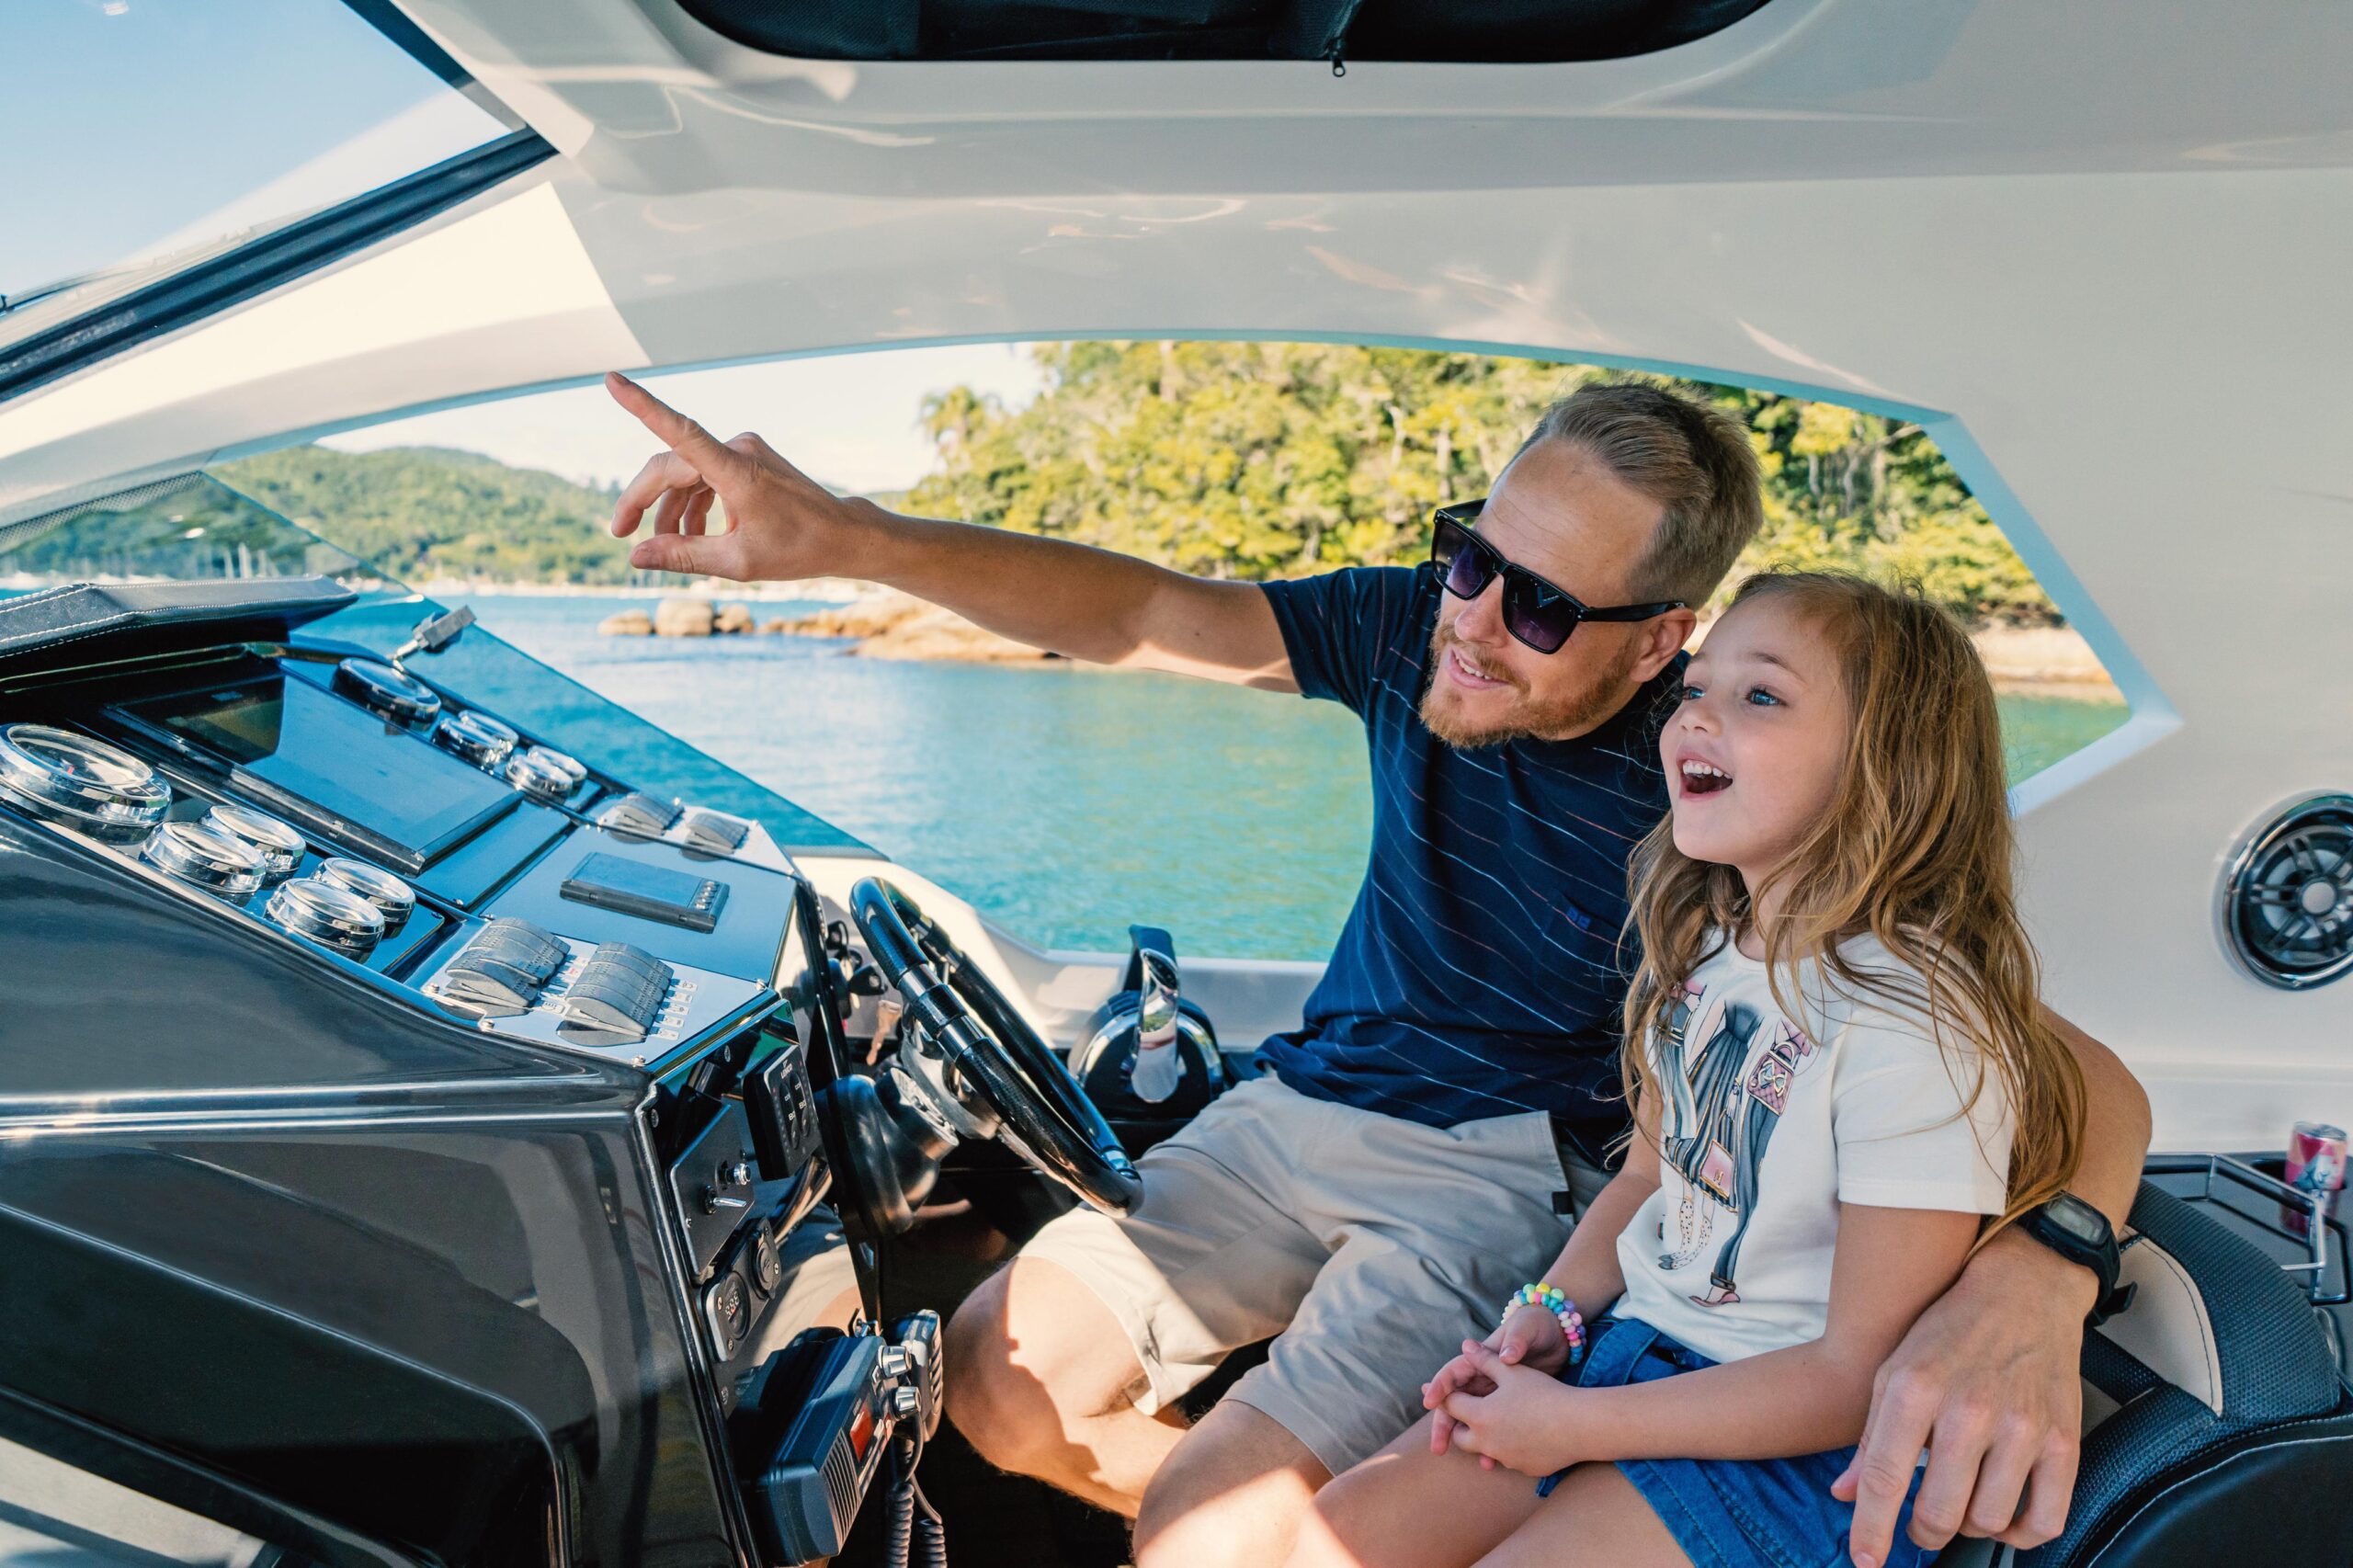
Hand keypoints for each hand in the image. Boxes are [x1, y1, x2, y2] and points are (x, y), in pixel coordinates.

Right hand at [603, 372, 869, 581]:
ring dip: (671, 509)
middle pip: (670, 467)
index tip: (611, 378)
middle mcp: (738, 449)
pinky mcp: (748, 458)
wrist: (843, 536)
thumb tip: (635, 557)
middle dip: (642, 500)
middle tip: (620, 534)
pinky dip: (694, 504)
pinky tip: (693, 535)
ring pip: (686, 474)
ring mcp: (744, 450)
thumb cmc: (798, 549)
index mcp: (736, 470)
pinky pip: (706, 476)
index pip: (680, 430)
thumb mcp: (737, 562)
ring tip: (665, 547)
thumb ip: (683, 556)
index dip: (642, 404)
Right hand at [1424, 1305, 1568, 1456]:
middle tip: (1438, 1447)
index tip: (1429, 1402)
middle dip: (1445, 1424)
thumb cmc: (1538, 1326)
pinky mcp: (1512, 1405)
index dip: (1439, 1387)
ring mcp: (1497, 1392)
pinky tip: (1496, 1460)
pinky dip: (1493, 1443)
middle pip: (1458, 1402)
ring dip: (1469, 1438)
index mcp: (1482, 1358)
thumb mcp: (1527, 1329)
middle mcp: (1484, 1377)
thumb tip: (1507, 1355)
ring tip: (1472, 1461)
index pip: (1453, 1373)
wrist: (1561, 1335)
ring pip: (1475, 1418)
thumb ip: (1516, 1341)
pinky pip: (1496, 1427)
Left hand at [1436, 1341, 1576, 1477]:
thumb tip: (1466, 1345)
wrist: (1579, 1425)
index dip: (1439, 1396)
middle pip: (1461, 1436)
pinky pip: (1508, 1459)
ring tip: (1489, 1428)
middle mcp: (1487, 1441)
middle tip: (1460, 1415)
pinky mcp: (1524, 1469)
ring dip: (1482, 1439)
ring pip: (1484, 1451)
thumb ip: (1486, 1360)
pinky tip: (1518, 1438)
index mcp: (1480, 1415)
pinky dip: (1507, 1448)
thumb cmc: (1545, 1393)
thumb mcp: (1513, 1372)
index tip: (1428, 1393)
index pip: (1451, 1406)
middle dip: (1458, 1425)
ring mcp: (1505, 1458)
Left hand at [1833, 1230, 2092, 1566]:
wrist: (2024, 1291)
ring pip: (1989, 1522)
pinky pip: (2045, 1521)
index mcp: (1914, 1389)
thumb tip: (1845, 1495)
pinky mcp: (2064, 1441)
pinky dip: (2021, 1534)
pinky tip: (2004, 1514)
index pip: (1884, 1479)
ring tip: (1961, 1503)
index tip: (1866, 1561)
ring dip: (1969, 1526)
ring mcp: (2022, 1428)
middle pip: (1939, 1512)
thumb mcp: (1892, 1370)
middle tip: (1919, 1526)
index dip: (1871, 1530)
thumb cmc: (1949, 1331)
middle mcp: (1968, 1411)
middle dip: (1921, 1533)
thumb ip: (1869, 1437)